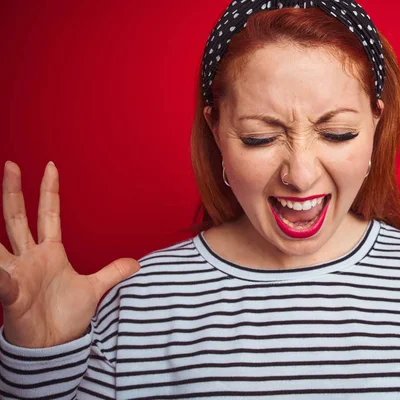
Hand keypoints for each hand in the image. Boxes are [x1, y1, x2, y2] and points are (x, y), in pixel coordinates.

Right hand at [0, 161, 139, 347]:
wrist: (55, 345)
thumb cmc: (66, 317)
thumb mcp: (94, 289)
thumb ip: (112, 273)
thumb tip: (136, 263)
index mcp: (50, 253)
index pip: (48, 214)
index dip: (49, 191)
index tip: (50, 167)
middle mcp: (29, 258)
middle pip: (17, 218)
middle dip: (14, 192)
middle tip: (12, 165)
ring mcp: (17, 274)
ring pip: (0, 244)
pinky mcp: (11, 295)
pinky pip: (3, 281)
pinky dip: (2, 274)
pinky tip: (3, 269)